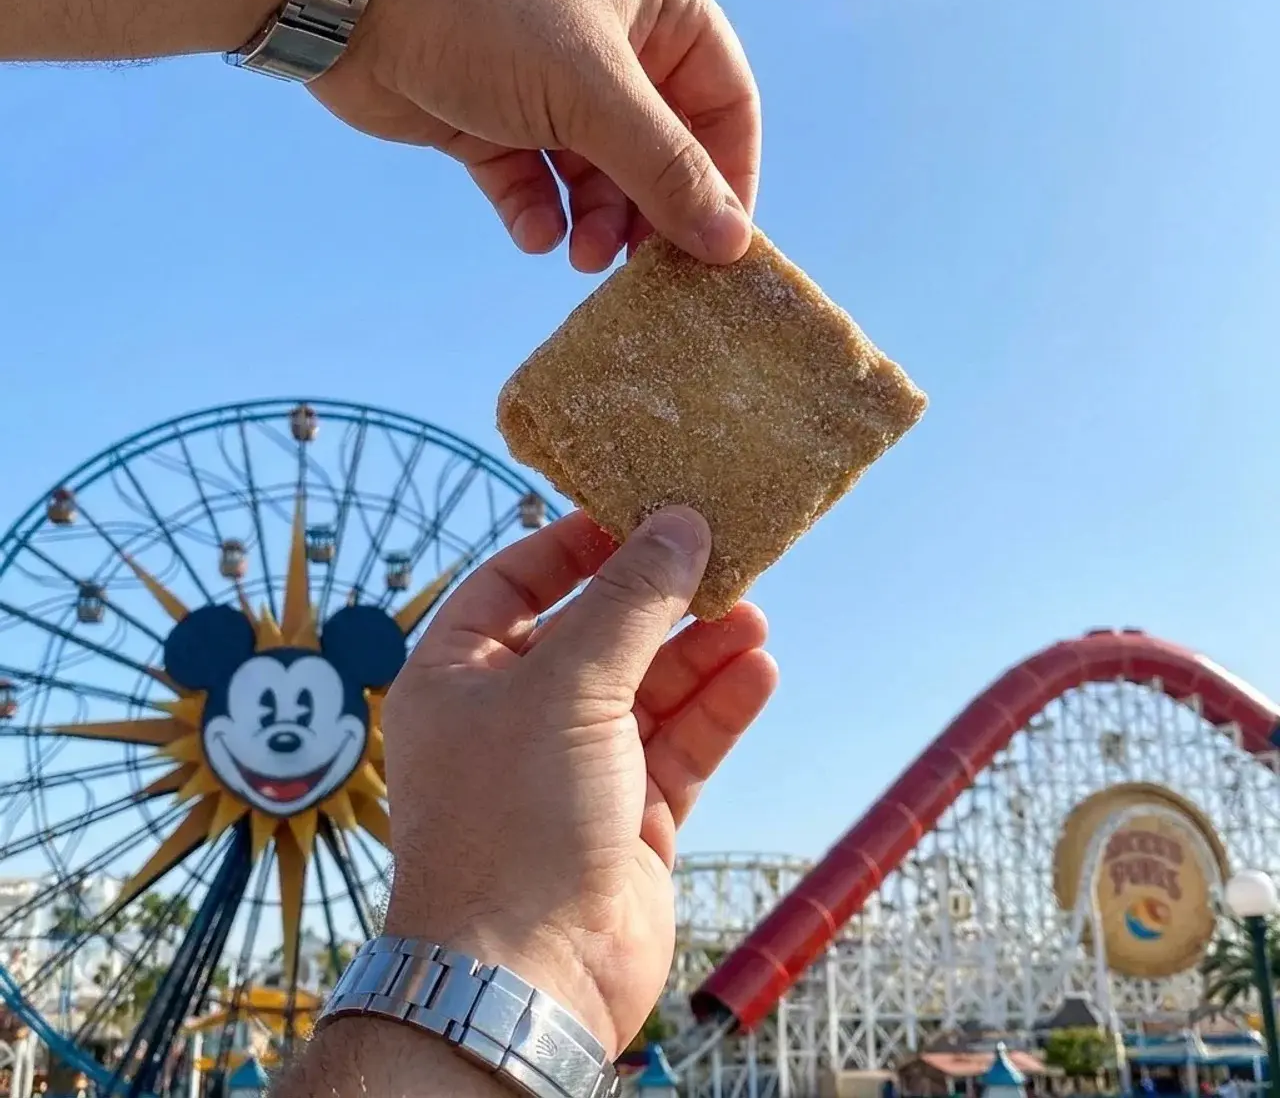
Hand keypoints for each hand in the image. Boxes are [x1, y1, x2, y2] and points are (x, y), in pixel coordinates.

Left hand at [310, 0, 759, 271]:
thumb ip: (666, 170)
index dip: (728, 177)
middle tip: (640, 267)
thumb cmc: (484, 8)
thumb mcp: (592, 91)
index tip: (721, 247)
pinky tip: (532, 232)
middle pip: (659, 147)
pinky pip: (533, 177)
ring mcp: (546, 78)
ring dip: (595, 220)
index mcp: (658, 2)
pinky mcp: (490, 115)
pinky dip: (537, 209)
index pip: (722, 102)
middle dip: (650, 209)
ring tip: (581, 256)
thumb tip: (732, 240)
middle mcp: (609, 38)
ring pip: (596, 171)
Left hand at [380, 509, 776, 1055]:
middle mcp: (512, 716)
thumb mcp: (569, 685)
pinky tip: (757, 672)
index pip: (515, 583)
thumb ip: (631, 604)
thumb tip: (679, 525)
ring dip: (699, 652)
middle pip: (596, 634)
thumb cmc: (513, 820)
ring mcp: (573, 768)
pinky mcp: (628, 815)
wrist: (527, 979)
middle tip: (720, 562)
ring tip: (753, 616)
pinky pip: (678, 746)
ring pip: (647, 690)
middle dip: (658, 602)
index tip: (639, 516)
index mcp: (460, 675)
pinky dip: (716, 709)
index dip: (575, 545)